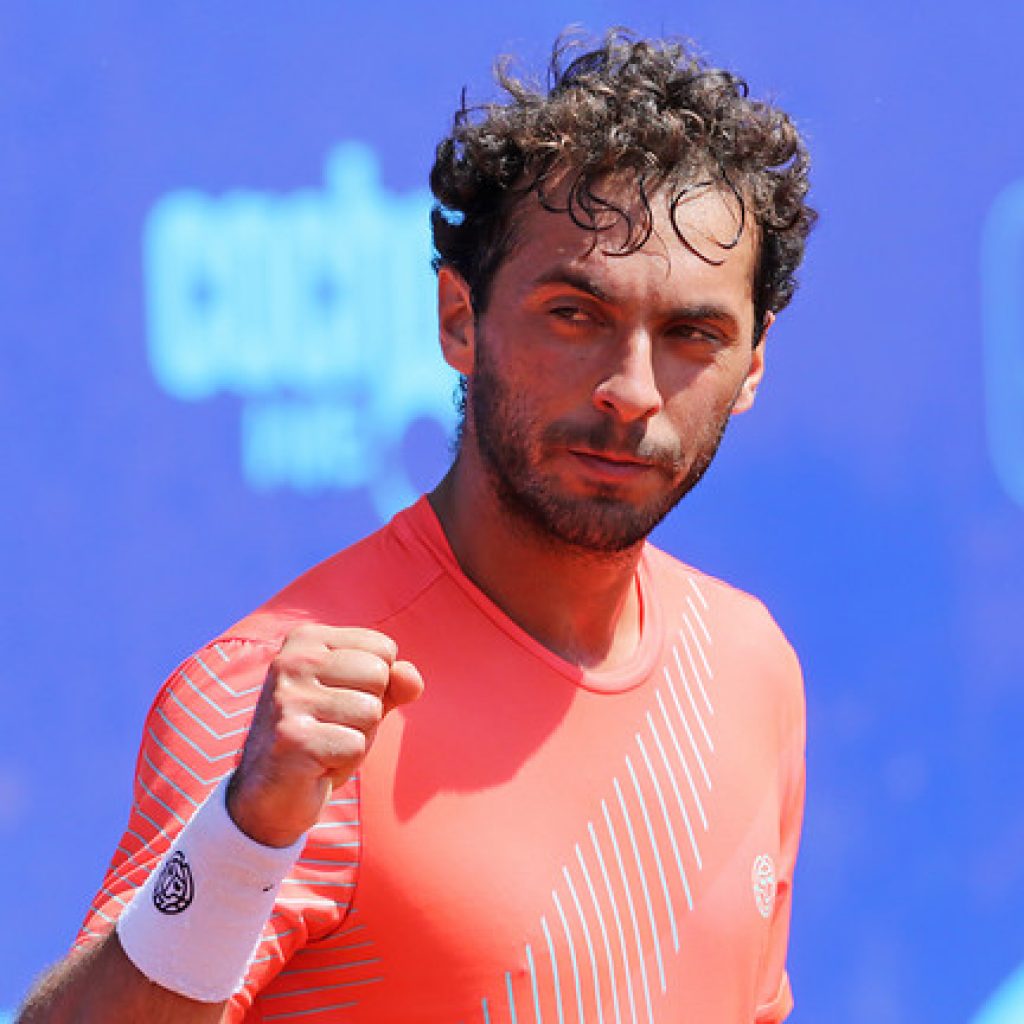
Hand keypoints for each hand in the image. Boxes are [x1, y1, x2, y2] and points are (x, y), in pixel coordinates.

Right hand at [226, 624, 423, 846]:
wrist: (270, 795)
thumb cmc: (323, 736)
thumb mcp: (363, 699)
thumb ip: (394, 682)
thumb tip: (410, 677)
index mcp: (306, 640)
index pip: (383, 648)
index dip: (376, 684)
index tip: (340, 701)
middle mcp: (291, 661)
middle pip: (379, 674)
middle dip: (368, 710)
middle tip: (333, 727)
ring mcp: (288, 699)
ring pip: (370, 711)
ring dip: (357, 738)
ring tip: (324, 745)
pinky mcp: (292, 738)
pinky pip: (356, 745)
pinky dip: (344, 762)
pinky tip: (316, 765)